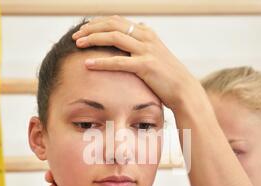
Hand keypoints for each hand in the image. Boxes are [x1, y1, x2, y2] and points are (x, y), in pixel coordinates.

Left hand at [72, 15, 201, 109]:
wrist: (184, 90)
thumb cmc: (168, 76)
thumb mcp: (157, 53)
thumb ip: (145, 40)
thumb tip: (139, 26)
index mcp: (146, 32)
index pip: (117, 20)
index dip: (98, 22)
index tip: (84, 29)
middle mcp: (146, 37)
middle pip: (112, 24)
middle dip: (91, 28)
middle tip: (76, 35)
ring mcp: (146, 50)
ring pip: (114, 38)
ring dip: (93, 39)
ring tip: (78, 44)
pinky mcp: (146, 66)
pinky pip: (119, 62)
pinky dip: (101, 62)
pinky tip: (88, 63)